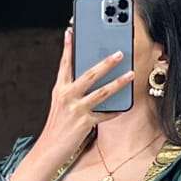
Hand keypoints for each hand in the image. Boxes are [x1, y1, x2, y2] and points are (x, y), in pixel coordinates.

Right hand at [32, 24, 135, 171]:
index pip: (65, 64)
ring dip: (118, 82)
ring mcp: (76, 110)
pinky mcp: (85, 124)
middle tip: (119, 53)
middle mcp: (67, 96)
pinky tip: (127, 104)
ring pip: (101, 93)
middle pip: (89, 74)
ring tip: (131, 74)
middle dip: (106, 63)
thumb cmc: (57, 126)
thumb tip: (89, 78)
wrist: (49, 149)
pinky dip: (116, 110)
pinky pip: (105, 115)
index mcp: (60, 89)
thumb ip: (71, 90)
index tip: (71, 31)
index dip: (68, 47)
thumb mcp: (60, 105)